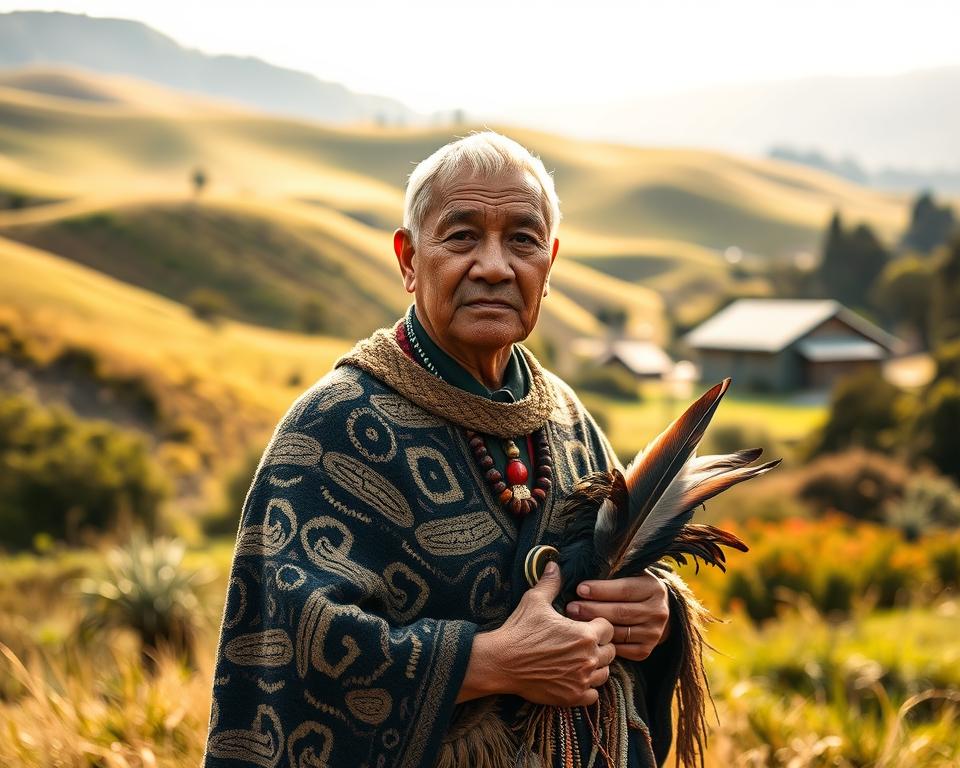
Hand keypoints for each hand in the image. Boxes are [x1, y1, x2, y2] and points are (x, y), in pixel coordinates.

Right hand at [478, 561, 617, 706]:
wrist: (501, 662)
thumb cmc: (519, 630)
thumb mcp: (534, 600)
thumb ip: (550, 583)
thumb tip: (554, 564)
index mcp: (585, 634)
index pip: (609, 628)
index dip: (598, 624)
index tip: (585, 624)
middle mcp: (588, 658)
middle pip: (610, 651)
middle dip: (599, 645)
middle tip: (582, 642)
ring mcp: (581, 680)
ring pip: (604, 674)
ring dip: (596, 666)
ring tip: (580, 659)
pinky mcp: (571, 697)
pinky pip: (593, 695)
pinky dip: (588, 688)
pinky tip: (575, 678)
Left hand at [565, 572, 669, 661]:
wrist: (653, 613)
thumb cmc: (632, 589)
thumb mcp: (630, 575)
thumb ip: (612, 572)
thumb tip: (579, 571)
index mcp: (654, 589)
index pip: (625, 589)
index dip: (600, 590)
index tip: (580, 589)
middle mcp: (658, 612)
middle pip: (620, 612)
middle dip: (592, 610)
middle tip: (571, 608)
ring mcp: (653, 633)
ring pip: (618, 632)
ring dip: (594, 627)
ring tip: (574, 621)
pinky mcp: (645, 651)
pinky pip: (620, 649)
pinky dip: (603, 643)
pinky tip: (589, 637)